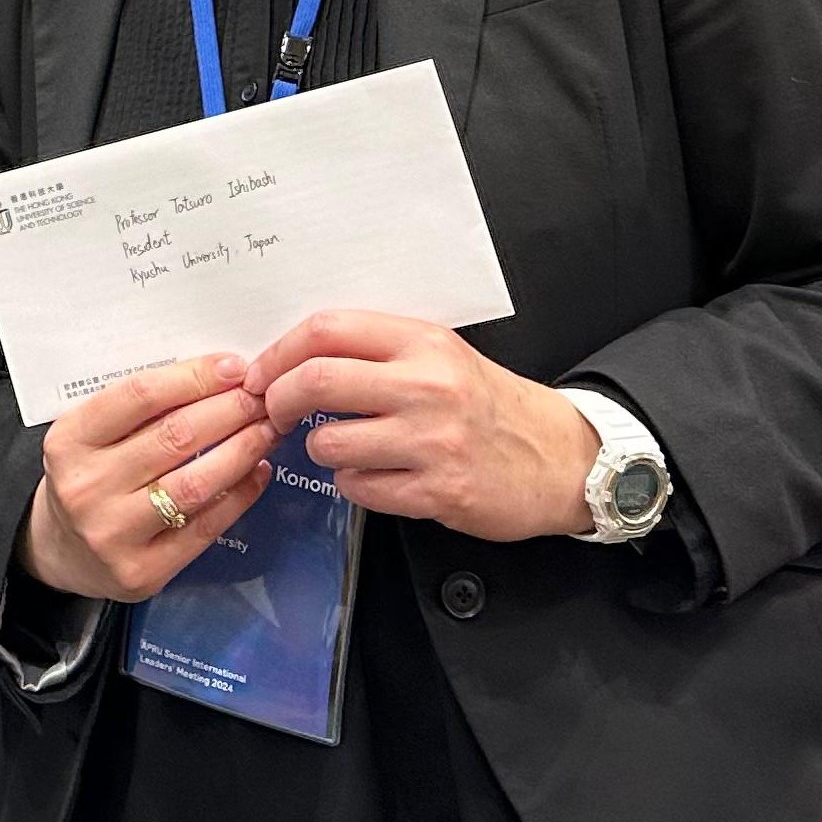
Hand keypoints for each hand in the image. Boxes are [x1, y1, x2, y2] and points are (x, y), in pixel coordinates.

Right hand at [19, 353, 279, 602]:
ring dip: (243, 450)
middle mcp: (86, 486)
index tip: (235, 368)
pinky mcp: (142, 571)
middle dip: (230, 410)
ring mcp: (112, 533)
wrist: (61, 551)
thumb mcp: (91, 434)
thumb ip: (139, 409)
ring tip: (269, 429)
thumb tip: (217, 377)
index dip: (195, 378)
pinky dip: (239, 495)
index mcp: (68, 440)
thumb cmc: (87, 476)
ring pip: (195, 483)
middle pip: (175, 436)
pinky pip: (204, 528)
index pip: (140, 396)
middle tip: (264, 396)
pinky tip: (258, 471)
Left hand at [249, 310, 597, 541]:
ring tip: (345, 447)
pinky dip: (355, 485)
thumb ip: (375, 350)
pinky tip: (378, 476)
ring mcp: (432, 441)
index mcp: (422, 342)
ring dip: (320, 450)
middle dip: (277, 400)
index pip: (326, 331)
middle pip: (315, 381)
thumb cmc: (489, 405)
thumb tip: (290, 357)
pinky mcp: (437, 491)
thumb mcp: (439, 356)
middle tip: (273, 412)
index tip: (259, 374)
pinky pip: (359, 488)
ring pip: (328, 443)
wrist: (562, 458)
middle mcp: (426, 386)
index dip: (277, 353)